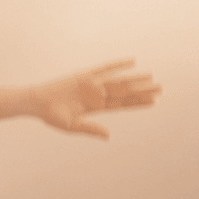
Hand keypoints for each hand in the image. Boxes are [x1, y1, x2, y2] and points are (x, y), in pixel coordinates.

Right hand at [30, 59, 160, 138]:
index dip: (136, 103)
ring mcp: (91, 85)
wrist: (37, 103)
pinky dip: (118, 65)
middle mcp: (96, 95)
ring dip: (135, 80)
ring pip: (118, 81)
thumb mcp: (72, 126)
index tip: (153, 102)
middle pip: (123, 93)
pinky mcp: (85, 75)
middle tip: (160, 89)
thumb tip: (109, 136)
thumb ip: (91, 129)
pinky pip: (104, 68)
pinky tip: (132, 62)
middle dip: (141, 91)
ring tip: (151, 78)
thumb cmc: (51, 116)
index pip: (120, 105)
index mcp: (94, 108)